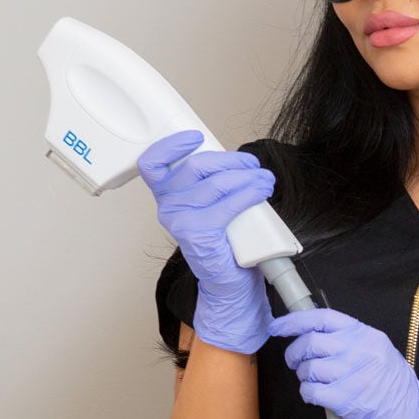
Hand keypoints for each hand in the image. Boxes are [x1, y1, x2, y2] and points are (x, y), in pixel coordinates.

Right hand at [138, 130, 274, 354]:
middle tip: (253, 165)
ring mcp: (180, 221)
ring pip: (217, 183)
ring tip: (265, 179)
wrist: (229, 280)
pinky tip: (261, 190)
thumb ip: (211, 180)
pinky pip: (227, 204)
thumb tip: (236, 159)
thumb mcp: (211, 202)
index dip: (171, 146)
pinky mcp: (198, 234)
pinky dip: (249, 193)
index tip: (196, 138)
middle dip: (231, 160)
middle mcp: (168, 207)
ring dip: (248, 177)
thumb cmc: (224, 238)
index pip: (153, 164)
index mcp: (167, 195)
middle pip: (196, 166)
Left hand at [269, 308, 418, 418]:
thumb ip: (348, 340)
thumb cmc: (393, 386)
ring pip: (308, 368)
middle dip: (294, 353)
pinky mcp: (347, 400)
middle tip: (295, 362)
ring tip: (314, 382)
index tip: (278, 326)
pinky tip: (317, 396)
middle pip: (310, 342)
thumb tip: (312, 332)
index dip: (295, 320)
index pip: (323, 318)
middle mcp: (360, 351)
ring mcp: (354, 375)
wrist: (415, 418)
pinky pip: (311, 391)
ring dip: (303, 376)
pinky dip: (308, 393)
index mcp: (366, 335)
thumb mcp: (377, 352)